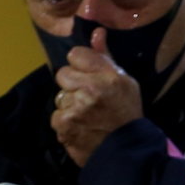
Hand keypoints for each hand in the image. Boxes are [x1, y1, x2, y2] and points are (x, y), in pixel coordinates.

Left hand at [50, 29, 143, 166]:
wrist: (126, 152)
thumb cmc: (126, 113)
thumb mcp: (124, 82)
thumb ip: (105, 57)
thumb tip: (96, 31)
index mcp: (107, 77)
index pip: (75, 54)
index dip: (81, 66)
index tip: (91, 77)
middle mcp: (89, 91)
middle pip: (63, 74)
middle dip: (73, 84)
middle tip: (89, 98)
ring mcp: (74, 110)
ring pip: (60, 96)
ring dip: (70, 105)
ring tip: (87, 116)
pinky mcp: (64, 127)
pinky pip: (57, 116)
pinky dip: (66, 122)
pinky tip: (81, 128)